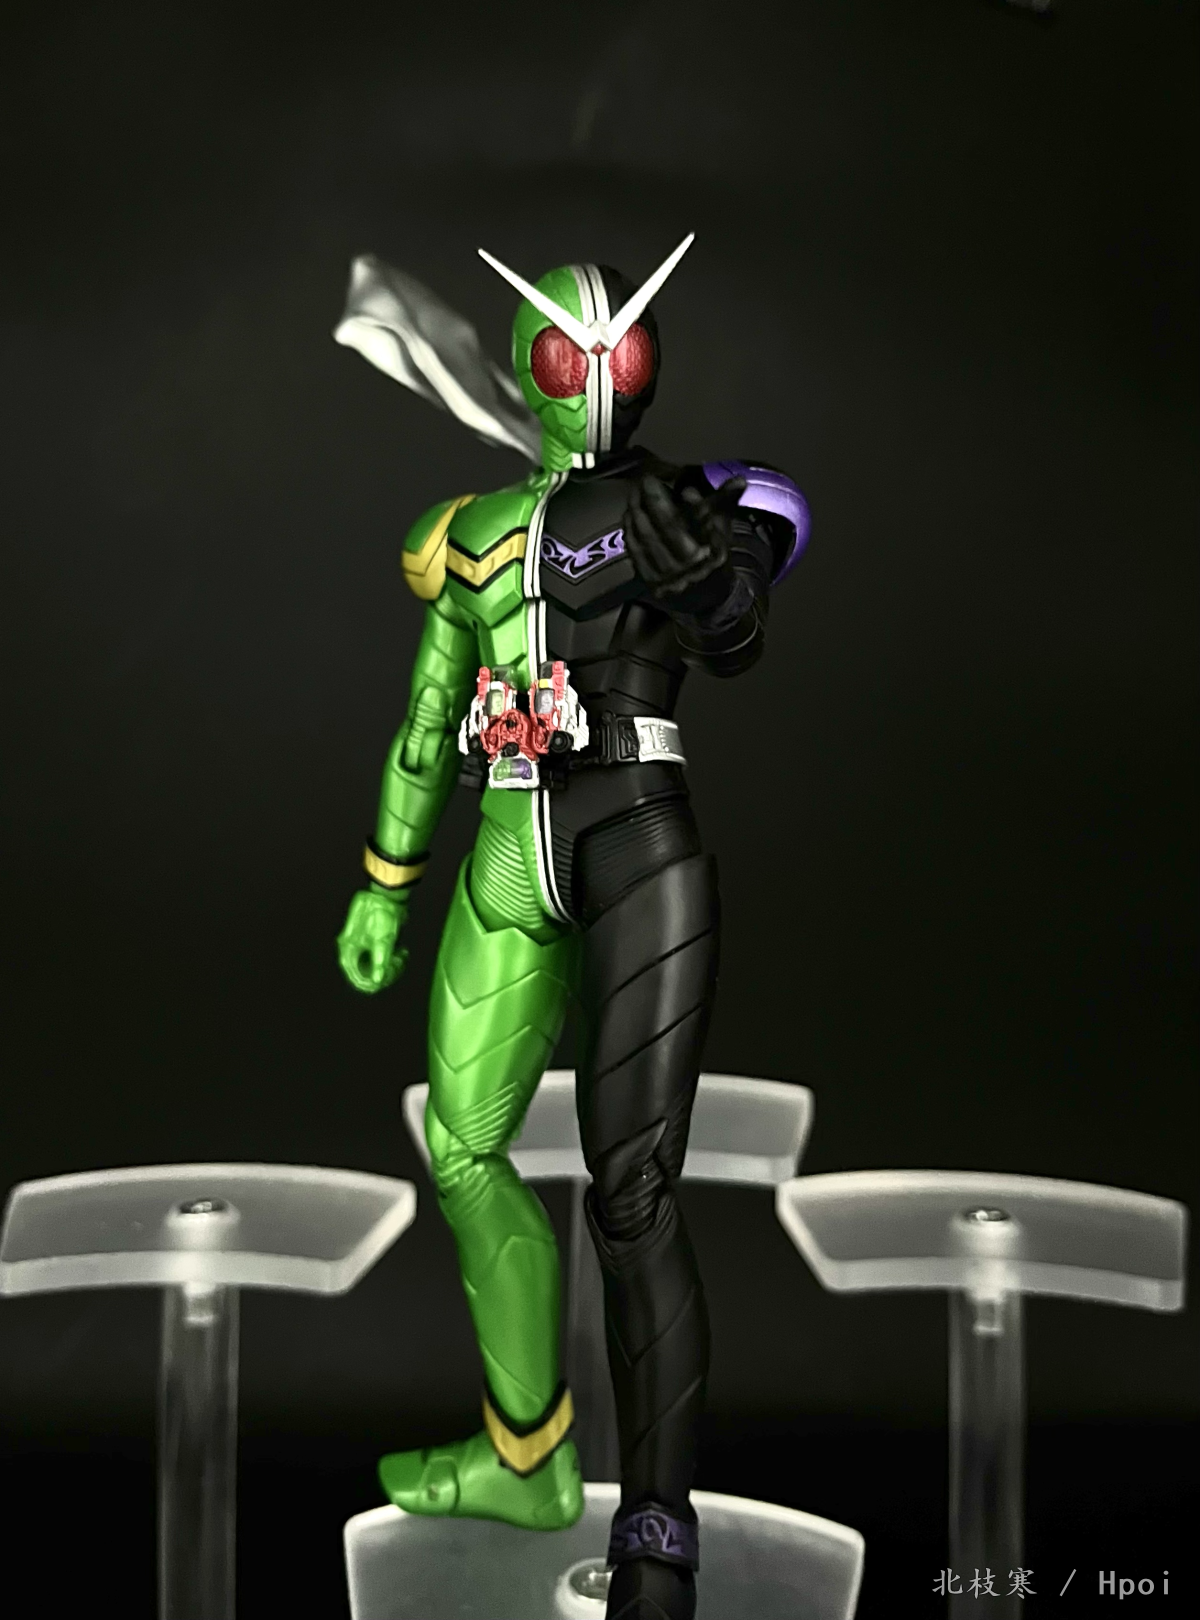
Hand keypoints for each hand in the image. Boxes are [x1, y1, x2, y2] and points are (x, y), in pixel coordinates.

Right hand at [337, 889, 409, 993]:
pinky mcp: (371, 939)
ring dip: (390, 966)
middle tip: (399, 962)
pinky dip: (391, 958)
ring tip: (402, 956)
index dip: (373, 984)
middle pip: (366, 974)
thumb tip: (377, 981)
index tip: (388, 980)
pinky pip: (379, 957)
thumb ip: (379, 962)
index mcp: (349, 951)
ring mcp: (361, 945)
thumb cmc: (383, 916)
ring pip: (374, 966)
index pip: (357, 978)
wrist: (387, 892)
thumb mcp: (383, 941)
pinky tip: (402, 952)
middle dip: (385, 973)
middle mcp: (352, 950)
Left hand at [624, 473, 746, 604]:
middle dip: (653, 501)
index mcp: (710, 554)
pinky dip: (631, 532)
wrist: (707, 598)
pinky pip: (636, 553)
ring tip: (634, 495)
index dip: (686, 501)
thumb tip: (738, 481)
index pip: (703, 522)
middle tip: (644, 481)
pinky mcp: (651, 583)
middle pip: (666, 527)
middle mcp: (689, 567)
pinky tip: (629, 516)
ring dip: (638, 513)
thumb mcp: (724, 531)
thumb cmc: (714, 556)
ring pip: (647, 539)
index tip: (674, 484)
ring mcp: (668, 578)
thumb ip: (726, 504)